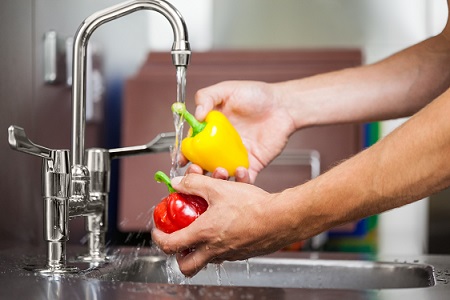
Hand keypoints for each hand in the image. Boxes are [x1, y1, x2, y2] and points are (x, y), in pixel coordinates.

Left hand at [151, 173, 299, 276]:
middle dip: (178, 257)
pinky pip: (225, 253)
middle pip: (187, 266)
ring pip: (206, 260)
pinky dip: (220, 243)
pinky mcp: (243, 254)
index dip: (159, 238)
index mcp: (204, 234)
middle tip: (178, 243)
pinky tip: (226, 226)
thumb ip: (195, 185)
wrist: (281, 218)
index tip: (158, 231)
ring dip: (200, 248)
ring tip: (203, 230)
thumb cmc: (253, 207)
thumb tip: (179, 182)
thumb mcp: (218, 189)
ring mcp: (229, 254)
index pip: (171, 245)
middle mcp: (214, 250)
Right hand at [191, 80, 295, 182]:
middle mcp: (221, 146)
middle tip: (196, 170)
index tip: (181, 159)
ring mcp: (236, 157)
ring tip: (219, 171)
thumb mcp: (227, 89)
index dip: (184, 153)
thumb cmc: (257, 95)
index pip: (193, 144)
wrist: (284, 105)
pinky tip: (241, 170)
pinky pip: (243, 179)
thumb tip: (195, 114)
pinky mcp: (252, 164)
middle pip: (202, 164)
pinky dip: (240, 180)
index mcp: (212, 130)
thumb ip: (207, 97)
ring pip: (220, 176)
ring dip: (216, 178)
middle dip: (195, 172)